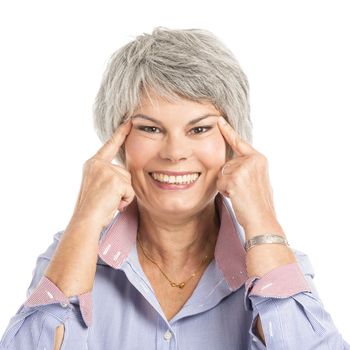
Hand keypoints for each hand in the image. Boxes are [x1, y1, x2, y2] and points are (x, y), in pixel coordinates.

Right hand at [70, 119, 134, 227]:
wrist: (85, 220)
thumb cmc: (91, 208)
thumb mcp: (97, 185)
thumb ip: (108, 175)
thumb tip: (124, 179)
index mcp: (92, 164)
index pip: (110, 145)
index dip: (120, 133)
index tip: (129, 121)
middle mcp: (98, 164)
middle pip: (124, 172)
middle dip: (121, 188)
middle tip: (106, 199)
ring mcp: (106, 171)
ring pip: (128, 181)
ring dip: (123, 195)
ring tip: (109, 202)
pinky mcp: (115, 180)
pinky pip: (130, 190)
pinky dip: (125, 200)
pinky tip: (114, 204)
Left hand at [216, 117, 277, 233]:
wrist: (262, 219)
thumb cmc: (258, 203)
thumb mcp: (256, 180)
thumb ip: (246, 168)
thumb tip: (230, 166)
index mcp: (259, 159)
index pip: (239, 142)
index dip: (228, 131)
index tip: (219, 120)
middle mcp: (253, 160)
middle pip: (226, 164)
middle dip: (229, 179)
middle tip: (243, 191)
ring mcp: (244, 168)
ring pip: (221, 173)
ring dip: (226, 186)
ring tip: (241, 195)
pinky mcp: (235, 178)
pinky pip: (219, 183)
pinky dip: (224, 192)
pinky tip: (236, 197)